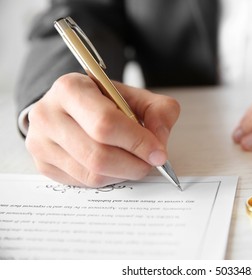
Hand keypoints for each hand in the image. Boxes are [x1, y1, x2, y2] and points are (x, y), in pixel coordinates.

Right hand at [26, 73, 179, 186]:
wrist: (71, 108)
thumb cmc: (104, 102)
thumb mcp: (136, 96)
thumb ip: (158, 112)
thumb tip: (159, 143)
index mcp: (71, 89)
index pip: (105, 123)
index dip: (137, 142)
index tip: (158, 153)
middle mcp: (48, 115)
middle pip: (98, 155)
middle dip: (133, 164)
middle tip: (150, 162)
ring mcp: (40, 143)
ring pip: (92, 174)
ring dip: (123, 173)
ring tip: (133, 161)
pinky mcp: (43, 165)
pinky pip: (84, 183)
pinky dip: (108, 179)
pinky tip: (114, 165)